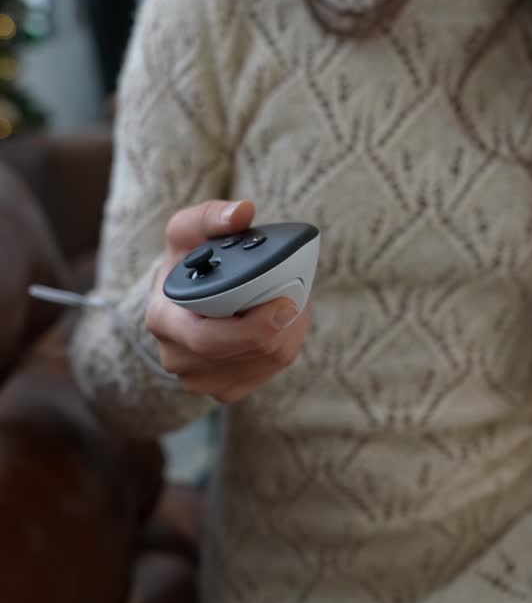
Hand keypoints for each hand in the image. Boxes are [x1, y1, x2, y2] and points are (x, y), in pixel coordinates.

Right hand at [145, 199, 311, 402]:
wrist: (183, 297)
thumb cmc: (187, 263)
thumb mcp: (188, 231)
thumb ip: (210, 216)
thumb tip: (242, 212)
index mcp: (163, 319)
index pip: (208, 339)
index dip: (252, 328)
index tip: (286, 303)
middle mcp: (176, 357)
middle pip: (242, 354)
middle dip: (278, 329)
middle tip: (297, 302)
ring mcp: (198, 379)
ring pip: (260, 365)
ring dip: (286, 336)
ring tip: (291, 306)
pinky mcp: (221, 390)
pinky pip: (264, 375)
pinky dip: (282, 350)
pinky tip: (282, 328)